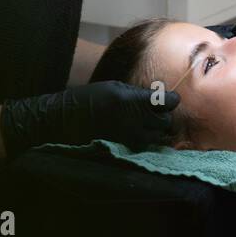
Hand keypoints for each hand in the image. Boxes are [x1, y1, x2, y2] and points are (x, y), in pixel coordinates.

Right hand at [0, 81, 180, 157]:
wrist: (64, 120)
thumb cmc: (87, 98)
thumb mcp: (113, 87)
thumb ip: (137, 94)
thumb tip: (157, 98)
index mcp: (130, 101)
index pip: (166, 102)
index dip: (171, 100)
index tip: (170, 100)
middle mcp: (133, 121)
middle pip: (164, 122)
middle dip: (163, 117)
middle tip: (157, 113)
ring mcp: (128, 138)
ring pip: (157, 138)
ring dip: (157, 132)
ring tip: (149, 126)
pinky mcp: (123, 149)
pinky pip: (145, 147)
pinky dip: (147, 141)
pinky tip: (141, 136)